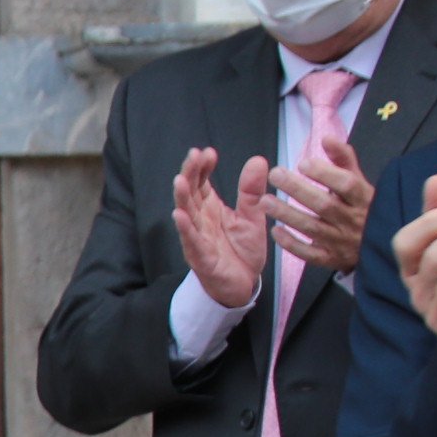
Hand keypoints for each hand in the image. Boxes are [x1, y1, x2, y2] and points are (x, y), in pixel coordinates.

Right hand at [169, 145, 274, 309]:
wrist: (243, 284)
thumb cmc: (242, 251)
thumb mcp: (252, 217)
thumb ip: (251, 192)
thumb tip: (257, 160)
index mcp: (211, 209)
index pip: (202, 183)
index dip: (203, 167)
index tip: (208, 152)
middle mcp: (200, 221)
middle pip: (190, 194)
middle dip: (190, 174)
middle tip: (194, 156)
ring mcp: (198, 238)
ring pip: (186, 215)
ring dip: (181, 198)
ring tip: (180, 181)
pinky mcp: (201, 257)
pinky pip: (191, 241)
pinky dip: (185, 228)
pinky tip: (179, 215)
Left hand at [268, 132, 374, 278]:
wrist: (382, 245)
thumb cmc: (364, 207)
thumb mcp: (360, 181)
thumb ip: (343, 160)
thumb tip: (327, 138)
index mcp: (364, 198)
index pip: (346, 184)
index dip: (325, 173)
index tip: (303, 163)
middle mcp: (353, 220)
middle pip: (324, 205)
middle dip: (298, 189)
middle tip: (275, 174)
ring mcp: (342, 242)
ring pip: (312, 228)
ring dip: (287, 214)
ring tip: (265, 200)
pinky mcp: (331, 259)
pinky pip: (309, 253)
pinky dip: (291, 243)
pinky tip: (275, 230)